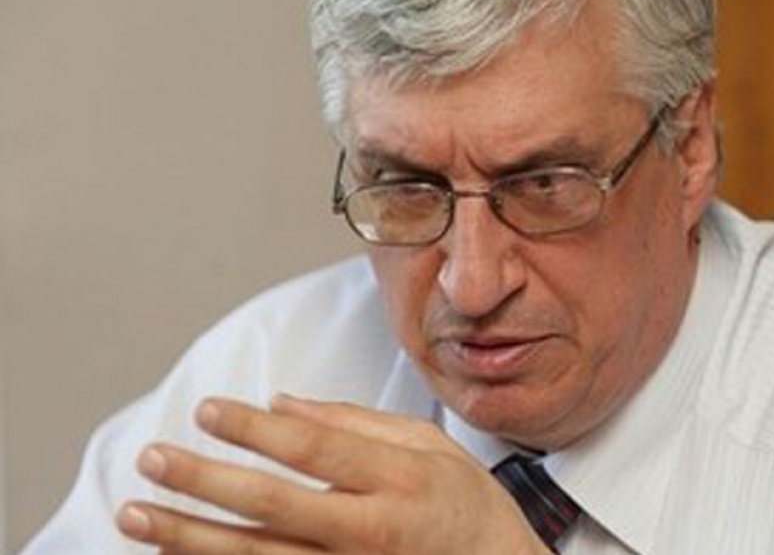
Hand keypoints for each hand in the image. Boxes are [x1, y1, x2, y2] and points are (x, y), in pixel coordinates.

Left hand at [115, 396, 548, 554]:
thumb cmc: (466, 507)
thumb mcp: (429, 445)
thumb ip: (355, 423)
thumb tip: (283, 404)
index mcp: (395, 479)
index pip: (313, 449)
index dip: (254, 430)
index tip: (208, 410)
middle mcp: (371, 529)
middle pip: (273, 507)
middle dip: (205, 481)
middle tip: (152, 459)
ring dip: (190, 538)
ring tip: (138, 515)